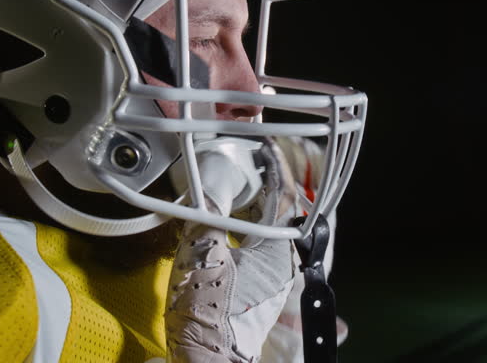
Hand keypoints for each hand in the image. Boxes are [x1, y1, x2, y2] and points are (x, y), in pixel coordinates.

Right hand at [165, 138, 299, 361]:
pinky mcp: (263, 286)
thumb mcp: (200, 253)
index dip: (273, 165)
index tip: (263, 146)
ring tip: (232, 184)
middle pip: (281, 209)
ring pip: (271, 227)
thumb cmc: (208, 313)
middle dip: (263, 182)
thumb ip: (207, 211)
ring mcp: (276, 275)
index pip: (284, 193)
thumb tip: (206, 178)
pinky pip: (261, 244)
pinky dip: (247, 224)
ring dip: (254, 203)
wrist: (207, 361)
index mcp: (280, 249)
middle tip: (241, 161)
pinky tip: (228, 220)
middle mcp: (286, 261)